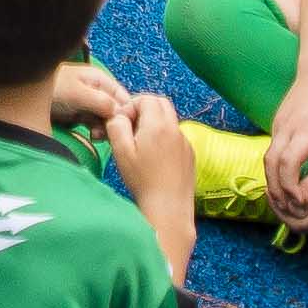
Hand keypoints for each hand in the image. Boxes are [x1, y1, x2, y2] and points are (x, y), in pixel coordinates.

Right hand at [95, 82, 194, 209]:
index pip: (146, 98)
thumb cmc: (142, 180)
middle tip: (130, 128)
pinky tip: (155, 160)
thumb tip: (118, 116)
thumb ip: (116, 125)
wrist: (169, 209)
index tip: (122, 125)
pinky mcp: (190, 155)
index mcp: (158, 124)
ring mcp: (185, 142)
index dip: (131, 106)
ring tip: (141, 146)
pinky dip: (164, 138)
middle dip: (144, 109)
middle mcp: (175, 129)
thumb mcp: (121, 151)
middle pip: (161, 103)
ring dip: (154, 124)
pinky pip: (176, 136)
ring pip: (169, 120)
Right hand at [264, 79, 307, 224]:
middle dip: (276, 190)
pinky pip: (270, 150)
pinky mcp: (278, 124)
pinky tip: (285, 180)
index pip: (287, 163)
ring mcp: (279, 125)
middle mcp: (287, 129)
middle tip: (288, 210)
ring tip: (285, 201)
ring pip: (267, 157)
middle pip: (270, 164)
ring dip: (272, 181)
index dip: (290, 186)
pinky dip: (274, 169)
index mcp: (305, 130)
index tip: (301, 202)